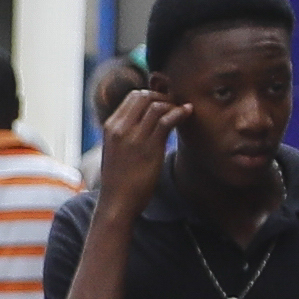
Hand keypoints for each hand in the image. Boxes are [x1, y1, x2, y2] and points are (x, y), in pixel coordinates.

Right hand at [94, 88, 179, 217]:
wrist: (117, 203)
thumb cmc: (120, 180)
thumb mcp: (116, 151)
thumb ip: (126, 134)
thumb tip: (145, 124)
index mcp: (111, 127)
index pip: (133, 96)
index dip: (152, 95)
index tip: (164, 103)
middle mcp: (120, 128)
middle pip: (144, 96)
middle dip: (163, 97)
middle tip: (176, 106)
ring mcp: (134, 137)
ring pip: (156, 105)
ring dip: (173, 104)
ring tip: (183, 111)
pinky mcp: (149, 148)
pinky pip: (166, 120)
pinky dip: (180, 112)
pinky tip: (188, 113)